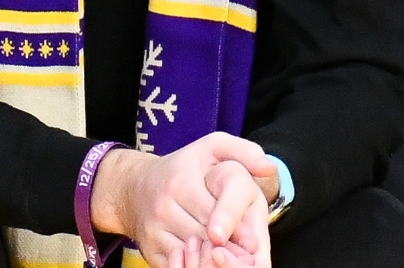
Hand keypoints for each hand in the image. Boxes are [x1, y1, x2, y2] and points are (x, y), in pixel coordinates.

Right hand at [91, 134, 277, 267]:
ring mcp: (153, 230)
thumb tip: (269, 167)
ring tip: (231, 263)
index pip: (212, 212)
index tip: (252, 242)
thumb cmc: (182, 167)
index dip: (235, 229)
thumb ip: (243, 151)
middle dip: (227, 249)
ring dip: (211, 261)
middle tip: (248, 258)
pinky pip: (174, 264)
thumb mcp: (211, 147)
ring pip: (188, 253)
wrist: (134, 187)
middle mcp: (163, 207)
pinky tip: (209, 264)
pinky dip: (192, 266)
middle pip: (201, 236)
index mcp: (181, 182)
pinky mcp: (148, 248)